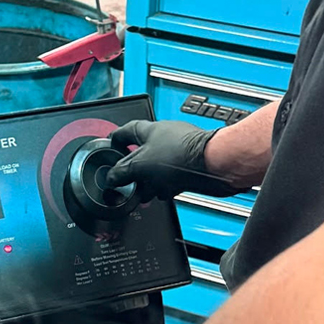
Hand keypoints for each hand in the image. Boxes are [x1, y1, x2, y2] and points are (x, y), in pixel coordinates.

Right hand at [105, 120, 244, 200]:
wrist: (213, 166)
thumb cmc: (182, 156)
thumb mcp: (140, 165)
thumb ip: (123, 171)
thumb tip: (112, 177)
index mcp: (150, 130)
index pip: (127, 131)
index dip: (116, 140)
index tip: (109, 148)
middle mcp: (165, 138)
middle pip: (142, 153)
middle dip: (133, 169)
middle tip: (125, 180)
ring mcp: (179, 152)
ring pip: (157, 167)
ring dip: (149, 181)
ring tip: (142, 193)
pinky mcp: (190, 166)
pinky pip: (172, 176)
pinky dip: (165, 185)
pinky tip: (162, 193)